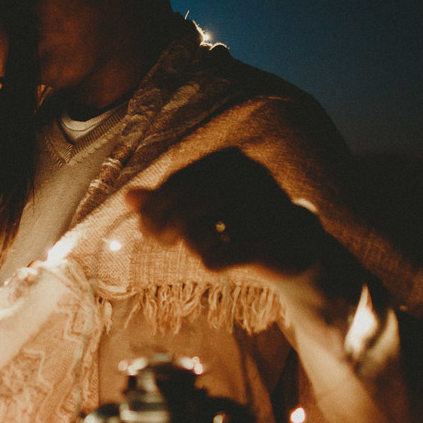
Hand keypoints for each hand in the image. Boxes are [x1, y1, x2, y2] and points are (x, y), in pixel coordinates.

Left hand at [125, 148, 325, 275]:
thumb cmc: (242, 223)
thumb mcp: (203, 208)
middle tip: (163, 242)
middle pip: (184, 203)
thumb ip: (167, 201)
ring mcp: (259, 209)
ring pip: (197, 228)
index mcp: (231, 161)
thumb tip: (126, 198)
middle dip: (163, 225)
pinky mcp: (266, 244)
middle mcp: (248, 177)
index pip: (176, 182)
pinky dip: (210, 260)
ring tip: (201, 247)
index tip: (147, 230)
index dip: (154, 208)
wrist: (295, 248)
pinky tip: (219, 259)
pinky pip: (215, 256)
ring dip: (191, 243)